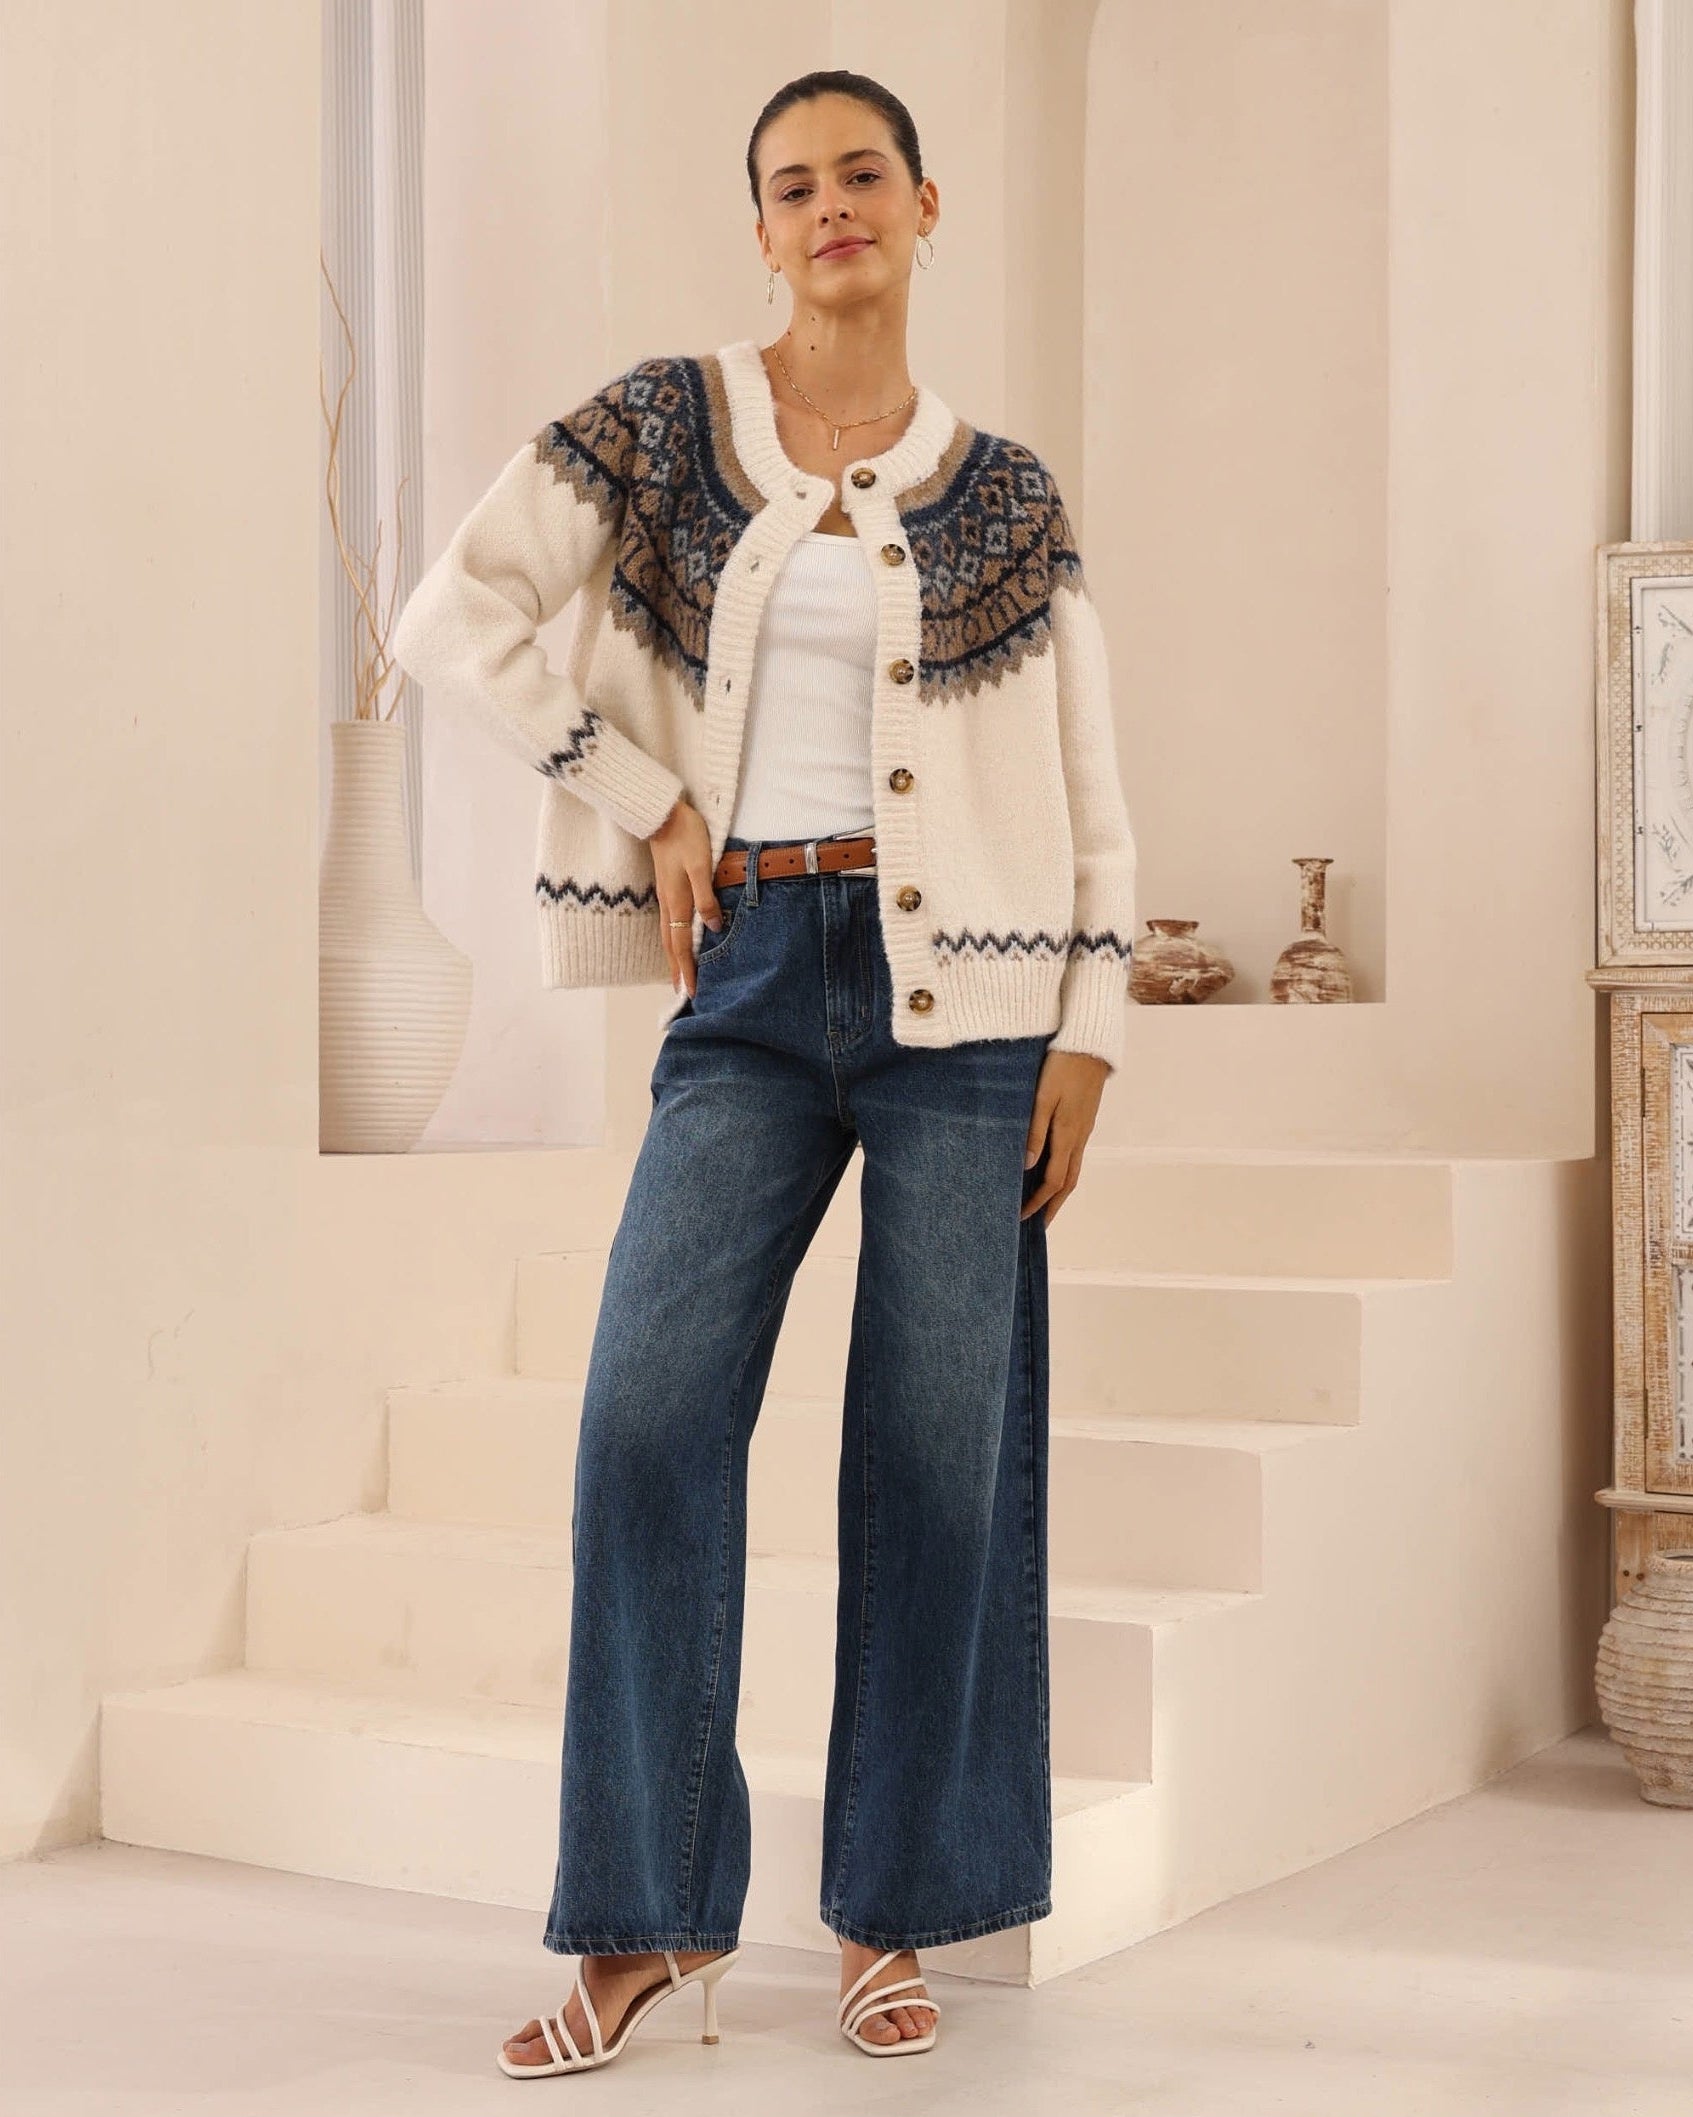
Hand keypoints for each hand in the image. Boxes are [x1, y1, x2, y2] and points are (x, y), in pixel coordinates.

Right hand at [650, 797, 722, 997]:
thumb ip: (706, 897)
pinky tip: (677, 941)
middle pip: (671, 945)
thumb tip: (712, 927)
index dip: (687, 970)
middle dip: (677, 970)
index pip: (682, 945)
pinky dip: (672, 939)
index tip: (690, 993)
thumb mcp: (701, 865)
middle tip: (682, 994)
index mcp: (677, 902)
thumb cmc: (686, 835)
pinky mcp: (666, 887)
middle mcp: (668, 903)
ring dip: (673, 957)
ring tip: (678, 974)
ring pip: (668, 935)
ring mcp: (665, 895)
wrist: (662, 813)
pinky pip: (668, 922)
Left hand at [1020, 1049, 1109, 1225]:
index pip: (1054, 1180)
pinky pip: (1075, 1154)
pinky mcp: (1084, 1119)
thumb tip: (1028, 1166)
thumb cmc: (1062, 1066)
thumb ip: (1034, 1131)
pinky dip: (1064, 1171)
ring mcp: (1084, 1128)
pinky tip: (1053, 1170)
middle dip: (1053, 1205)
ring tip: (1046, 1204)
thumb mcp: (1043, 1097)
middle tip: (1039, 1224)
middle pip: (1068, 1182)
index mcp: (1068, 1134)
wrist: (1090, 1043)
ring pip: (1073, 1169)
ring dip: (1060, 1191)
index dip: (1038, 1202)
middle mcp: (1079, 1136)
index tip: (1021, 1216)